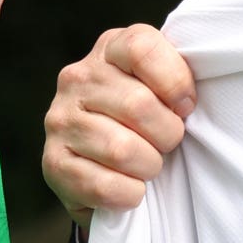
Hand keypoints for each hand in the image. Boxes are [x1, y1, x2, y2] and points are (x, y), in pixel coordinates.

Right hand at [41, 24, 195, 216]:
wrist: (104, 166)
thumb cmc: (147, 121)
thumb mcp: (162, 87)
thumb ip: (176, 77)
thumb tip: (189, 101)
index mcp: (109, 49)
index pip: (141, 48)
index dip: (174, 82)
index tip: (185, 106)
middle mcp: (77, 78)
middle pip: (138, 104)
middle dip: (167, 135)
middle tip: (167, 144)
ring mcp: (59, 120)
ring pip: (121, 149)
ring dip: (148, 167)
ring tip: (147, 166)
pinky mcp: (52, 162)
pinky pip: (103, 185)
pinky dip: (128, 194)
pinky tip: (130, 188)